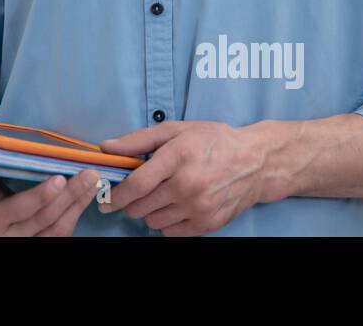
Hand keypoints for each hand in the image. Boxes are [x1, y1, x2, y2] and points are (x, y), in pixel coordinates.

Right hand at [0, 156, 99, 235]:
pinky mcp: (38, 241)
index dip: (39, 197)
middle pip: (44, 220)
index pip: (17, 211)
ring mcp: (24, 242)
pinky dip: (76, 213)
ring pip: (57, 230)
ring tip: (92, 181)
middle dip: (69, 197)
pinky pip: (61, 233)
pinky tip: (86, 194)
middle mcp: (6, 238)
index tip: (58, 179)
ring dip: (77, 204)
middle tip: (88, 174)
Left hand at [98, 120, 268, 235]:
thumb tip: (106, 147)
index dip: (116, 194)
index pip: (136, 184)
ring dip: (148, 212)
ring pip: (153, 221)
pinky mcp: (208, 223)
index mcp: (178, 157)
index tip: (106, 197)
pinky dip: (165, 222)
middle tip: (133, 193)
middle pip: (141, 206)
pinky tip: (172, 206)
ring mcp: (199, 207)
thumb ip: (138, 140)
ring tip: (158, 195)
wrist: (256, 162)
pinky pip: (171, 232)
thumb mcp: (176, 130)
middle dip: (129, 202)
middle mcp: (189, 185)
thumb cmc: (213, 141)